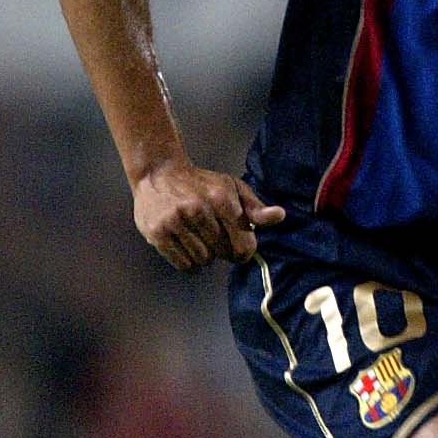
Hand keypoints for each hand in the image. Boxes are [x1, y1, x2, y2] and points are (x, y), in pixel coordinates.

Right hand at [132, 160, 284, 270]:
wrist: (157, 173)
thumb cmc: (200, 184)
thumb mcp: (231, 188)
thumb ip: (255, 207)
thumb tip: (280, 216)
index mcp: (221, 198)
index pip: (243, 244)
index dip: (244, 250)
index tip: (240, 246)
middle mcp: (198, 209)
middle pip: (223, 254)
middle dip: (223, 250)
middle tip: (213, 237)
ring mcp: (176, 221)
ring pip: (203, 261)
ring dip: (204, 255)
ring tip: (196, 237)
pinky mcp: (158, 233)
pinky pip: (183, 264)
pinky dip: (187, 260)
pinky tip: (184, 243)